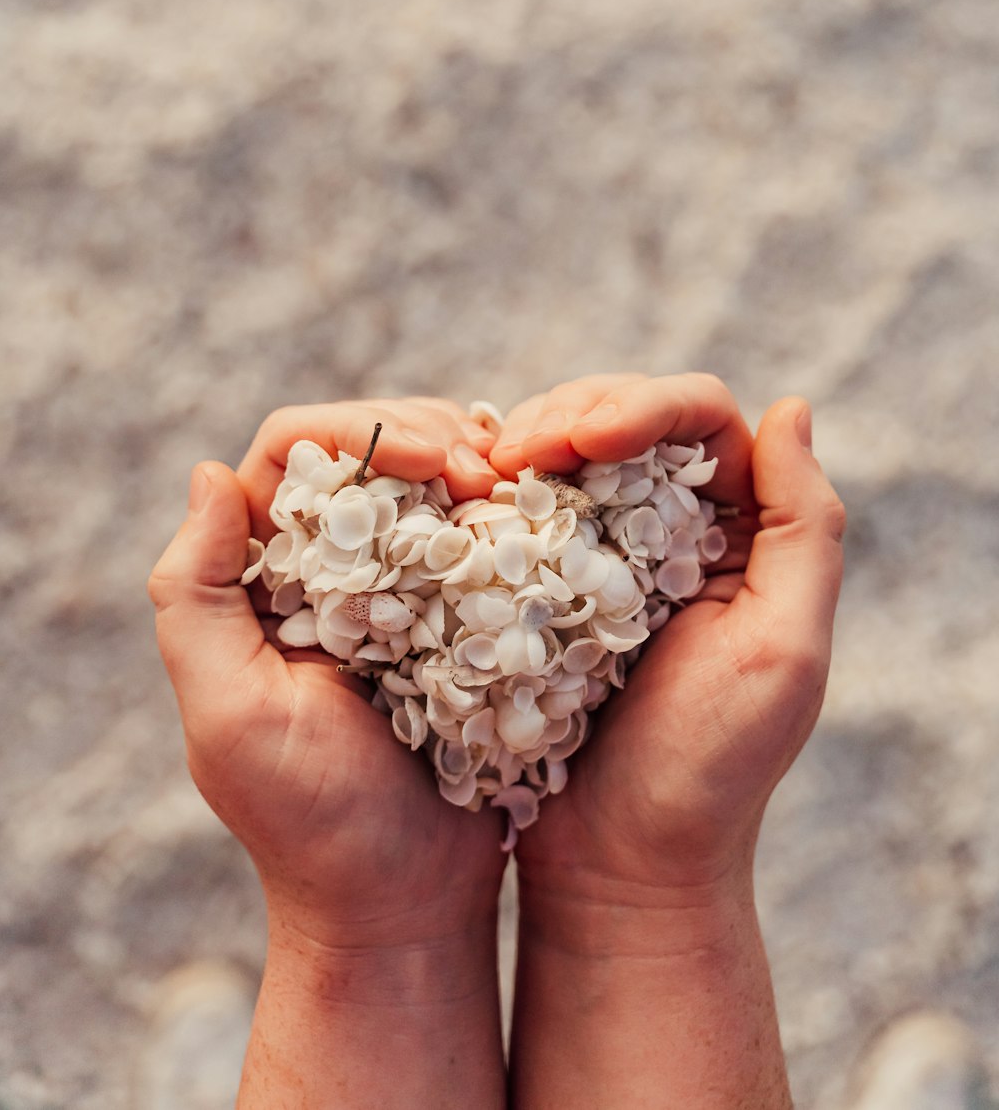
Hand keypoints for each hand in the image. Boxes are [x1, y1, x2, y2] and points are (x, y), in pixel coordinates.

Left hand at [148, 397, 507, 952]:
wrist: (407, 903)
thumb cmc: (313, 823)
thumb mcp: (232, 718)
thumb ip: (195, 599)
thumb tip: (210, 472)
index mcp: (262, 574)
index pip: (294, 448)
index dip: (362, 430)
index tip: (436, 463)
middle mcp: (326, 564)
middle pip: (369, 444)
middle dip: (429, 436)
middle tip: (488, 472)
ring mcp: (398, 584)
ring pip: (430, 476)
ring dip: (475, 464)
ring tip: (514, 489)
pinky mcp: (458, 612)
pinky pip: (480, 531)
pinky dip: (508, 511)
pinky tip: (534, 520)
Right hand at [490, 372, 846, 901]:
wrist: (617, 865)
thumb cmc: (707, 770)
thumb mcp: (781, 650)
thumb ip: (803, 529)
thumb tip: (791, 408)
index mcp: (742, 532)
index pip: (699, 417)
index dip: (640, 406)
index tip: (581, 443)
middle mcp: (677, 527)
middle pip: (625, 417)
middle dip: (568, 414)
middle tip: (514, 454)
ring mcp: (605, 553)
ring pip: (565, 452)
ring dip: (524, 443)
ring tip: (486, 474)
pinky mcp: (544, 585)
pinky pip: (519, 509)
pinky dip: (492, 493)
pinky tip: (468, 504)